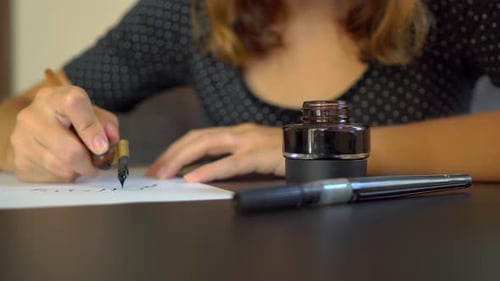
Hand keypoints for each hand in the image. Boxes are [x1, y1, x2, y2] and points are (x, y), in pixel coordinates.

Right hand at [10, 86, 119, 181]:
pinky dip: (65, 176)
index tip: (102, 146)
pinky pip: (52, 178)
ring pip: (62, 167)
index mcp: (54, 97)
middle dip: (90, 162)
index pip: (74, 104)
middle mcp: (32, 115)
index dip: (91, 127)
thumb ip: (106, 124)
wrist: (37, 132)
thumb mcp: (92, 114)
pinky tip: (64, 165)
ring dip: (79, 170)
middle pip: (69, 149)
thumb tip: (110, 139)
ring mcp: (21, 139)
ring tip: (80, 163)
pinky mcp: (19, 162)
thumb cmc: (71, 121)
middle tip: (97, 164)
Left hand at [146, 123, 284, 181]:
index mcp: (236, 133)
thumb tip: (206, 172)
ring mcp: (249, 141)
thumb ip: (233, 158)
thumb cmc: (286, 154)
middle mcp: (239, 132)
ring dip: (182, 159)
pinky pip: (231, 162)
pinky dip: (210, 170)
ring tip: (166, 173)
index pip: (199, 136)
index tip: (161, 165)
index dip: (177, 149)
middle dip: (172, 153)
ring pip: (207, 144)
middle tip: (155, 171)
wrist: (317, 148)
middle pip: (197, 138)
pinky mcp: (259, 154)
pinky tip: (194, 179)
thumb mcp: (255, 154)